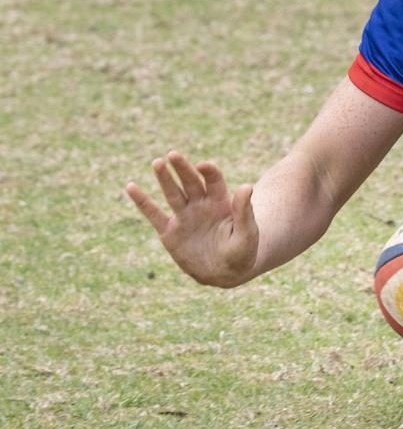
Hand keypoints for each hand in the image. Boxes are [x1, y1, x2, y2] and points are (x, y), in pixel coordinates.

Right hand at [125, 151, 258, 287]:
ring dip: (165, 178)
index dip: (209, 171)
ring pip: (173, 193)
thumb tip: (247, 186)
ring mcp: (185, 217)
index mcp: (221, 203)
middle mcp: (201, 205)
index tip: (203, 166)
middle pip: (191, 182)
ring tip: (157, 163)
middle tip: (173, 154)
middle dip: (182, 168)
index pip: (214, 180)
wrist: (224, 274)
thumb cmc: (242, 253)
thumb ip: (245, 211)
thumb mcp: (247, 233)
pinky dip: (142, 202)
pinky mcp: (170, 232)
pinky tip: (131, 187)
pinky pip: (154, 214)